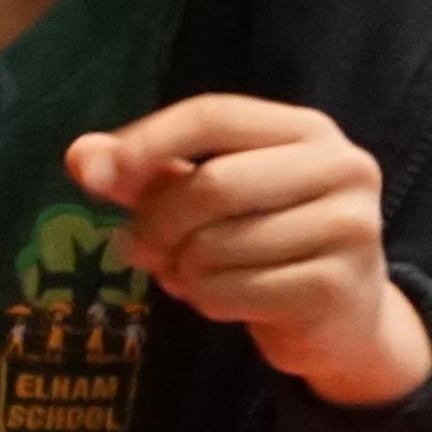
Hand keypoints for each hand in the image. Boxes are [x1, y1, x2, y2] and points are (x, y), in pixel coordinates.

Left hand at [72, 98, 431, 406]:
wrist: (341, 316)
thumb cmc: (265, 239)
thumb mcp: (207, 195)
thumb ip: (144, 172)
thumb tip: (80, 156)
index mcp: (308, 129)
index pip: (213, 115)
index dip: (146, 142)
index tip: (96, 177)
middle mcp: (343, 168)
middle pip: (211, 185)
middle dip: (157, 223)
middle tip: (140, 247)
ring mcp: (350, 227)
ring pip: (214, 246)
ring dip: (180, 269)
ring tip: (193, 272)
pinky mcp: (336, 286)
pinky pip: (230, 293)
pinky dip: (204, 301)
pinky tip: (223, 298)